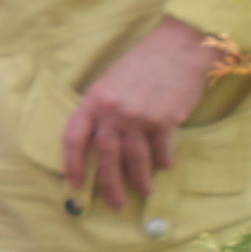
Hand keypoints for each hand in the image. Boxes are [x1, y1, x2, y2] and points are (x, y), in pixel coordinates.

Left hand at [59, 14, 220, 218]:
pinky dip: (163, 161)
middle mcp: (113, 112)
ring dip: (139, 179)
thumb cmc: (142, 63)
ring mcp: (139, 117)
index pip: (73, 139)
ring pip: (135, 158)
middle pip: (105, 156)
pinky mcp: (166, 120)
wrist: (179, 47)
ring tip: (144, 191)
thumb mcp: (110, 82)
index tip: (74, 185)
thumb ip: (101, 110)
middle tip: (114, 204)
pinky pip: (162, 149)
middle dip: (109, 184)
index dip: (71, 165)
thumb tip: (96, 142)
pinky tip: (164, 167)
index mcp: (94, 101)